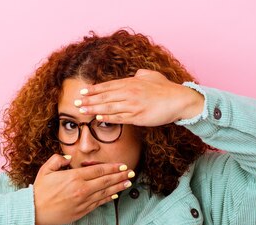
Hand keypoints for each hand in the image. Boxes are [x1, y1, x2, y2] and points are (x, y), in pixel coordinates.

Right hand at [33, 155, 134, 224]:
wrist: (35, 211)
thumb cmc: (40, 190)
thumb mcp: (46, 170)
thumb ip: (58, 160)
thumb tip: (70, 158)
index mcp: (74, 177)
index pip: (98, 170)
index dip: (112, 168)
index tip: (122, 166)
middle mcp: (81, 189)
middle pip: (105, 180)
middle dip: (120, 176)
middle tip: (131, 172)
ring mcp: (83, 201)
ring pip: (105, 192)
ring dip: (118, 187)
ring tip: (128, 183)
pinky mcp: (82, 211)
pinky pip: (99, 203)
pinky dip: (108, 198)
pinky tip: (115, 194)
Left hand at [76, 69, 203, 125]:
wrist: (180, 100)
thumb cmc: (166, 89)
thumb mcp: (151, 76)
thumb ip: (140, 75)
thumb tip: (135, 74)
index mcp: (132, 82)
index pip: (108, 86)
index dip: (94, 89)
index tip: (82, 91)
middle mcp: (130, 92)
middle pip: (105, 96)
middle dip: (88, 99)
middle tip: (75, 102)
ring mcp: (133, 105)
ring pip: (109, 107)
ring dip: (93, 109)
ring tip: (82, 111)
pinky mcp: (138, 116)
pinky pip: (119, 118)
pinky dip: (107, 117)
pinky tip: (98, 118)